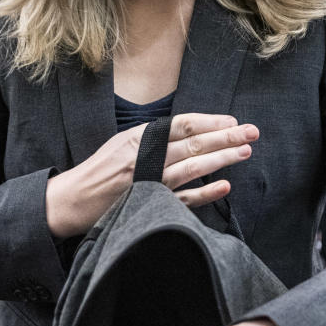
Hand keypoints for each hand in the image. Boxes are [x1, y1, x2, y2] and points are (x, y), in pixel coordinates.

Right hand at [45, 113, 258, 237]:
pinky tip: (225, 186)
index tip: (232, 121)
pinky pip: (184, 199)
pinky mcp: (150, 204)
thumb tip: (189, 131)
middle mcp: (146, 157)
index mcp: (139, 137)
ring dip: (221, 159)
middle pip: (193, 144)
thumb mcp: (122, 142)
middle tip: (251, 133)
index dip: (210, 122)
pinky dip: (205, 193)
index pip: (181, 125)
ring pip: (193, 168)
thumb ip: (152, 137)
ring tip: (244, 153)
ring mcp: (150, 182)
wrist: (74, 199)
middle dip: (225, 137)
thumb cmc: (100, 169)